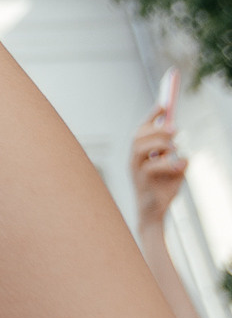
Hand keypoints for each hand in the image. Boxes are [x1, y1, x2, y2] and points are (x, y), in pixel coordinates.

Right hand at [131, 111, 187, 229]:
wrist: (155, 214)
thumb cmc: (162, 189)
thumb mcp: (175, 170)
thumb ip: (177, 158)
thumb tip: (183, 149)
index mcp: (141, 154)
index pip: (142, 130)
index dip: (152, 116)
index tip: (164, 104)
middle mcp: (134, 160)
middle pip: (138, 137)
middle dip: (156, 129)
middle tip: (175, 128)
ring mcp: (135, 170)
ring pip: (139, 148)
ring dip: (159, 143)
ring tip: (175, 147)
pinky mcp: (141, 182)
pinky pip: (151, 167)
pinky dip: (167, 163)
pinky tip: (181, 165)